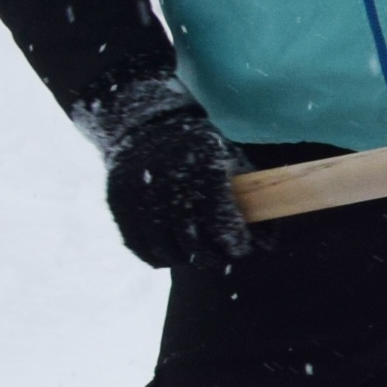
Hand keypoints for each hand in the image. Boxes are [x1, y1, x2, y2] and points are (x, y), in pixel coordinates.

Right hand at [79, 75, 252, 269]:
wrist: (146, 127)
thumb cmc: (199, 149)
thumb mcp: (228, 159)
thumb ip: (249, 196)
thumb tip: (267, 242)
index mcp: (202, 164)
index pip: (219, 216)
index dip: (232, 239)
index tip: (241, 248)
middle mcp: (167, 179)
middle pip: (191, 238)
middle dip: (212, 255)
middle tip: (223, 257)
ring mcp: (138, 193)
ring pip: (164, 247)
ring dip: (186, 259)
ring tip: (199, 257)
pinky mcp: (118, 204)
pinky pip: (138, 245)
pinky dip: (158, 256)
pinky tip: (173, 254)